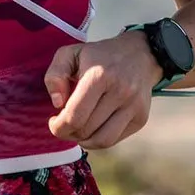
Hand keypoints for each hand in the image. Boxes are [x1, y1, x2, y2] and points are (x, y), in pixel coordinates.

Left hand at [44, 32, 161, 149]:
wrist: (139, 54)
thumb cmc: (99, 56)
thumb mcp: (71, 54)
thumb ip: (55, 75)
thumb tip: (57, 103)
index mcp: (100, 76)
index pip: (75, 116)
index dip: (59, 127)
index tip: (54, 122)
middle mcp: (120, 92)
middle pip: (86, 130)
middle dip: (68, 132)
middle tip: (63, 124)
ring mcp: (133, 106)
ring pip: (101, 140)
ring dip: (83, 140)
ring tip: (76, 129)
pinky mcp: (141, 118)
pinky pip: (114, 140)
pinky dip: (98, 140)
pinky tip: (91, 129)